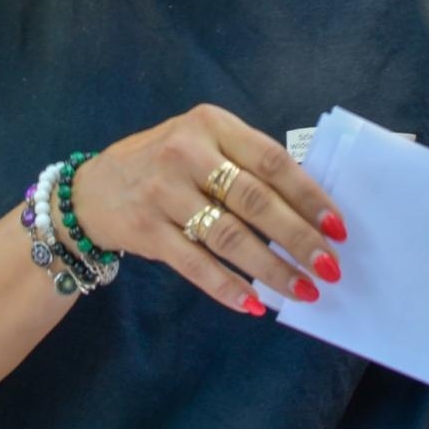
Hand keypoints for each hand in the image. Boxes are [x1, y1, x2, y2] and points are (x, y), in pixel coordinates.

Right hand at [69, 104, 344, 314]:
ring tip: (302, 290)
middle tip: (329, 266)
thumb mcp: (202, 143)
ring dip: (271, 268)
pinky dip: (228, 287)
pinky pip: (195, 264)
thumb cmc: (162, 163)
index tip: (337, 226)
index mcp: (211, 125)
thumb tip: (308, 208)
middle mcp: (186, 153)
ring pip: (229, 236)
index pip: (271, 160)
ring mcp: (163, 192)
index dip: (308, 195)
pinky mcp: (147, 230)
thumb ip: (244, 163)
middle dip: (298, 237)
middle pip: (255, 200)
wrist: (91, 189)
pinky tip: (255, 304)